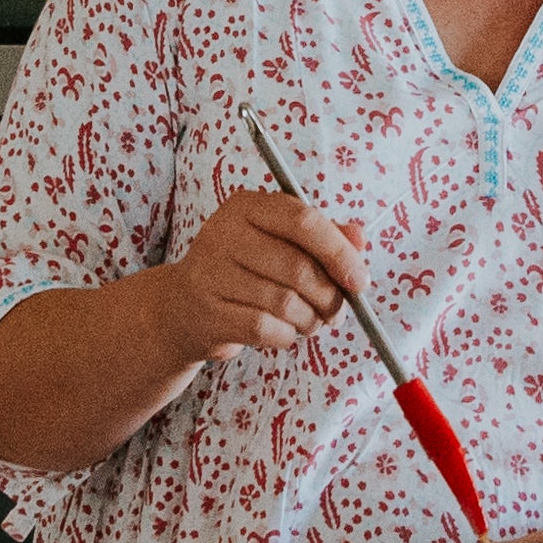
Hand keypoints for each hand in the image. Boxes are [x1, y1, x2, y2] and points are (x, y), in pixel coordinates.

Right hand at [138, 191, 362, 369]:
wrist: (182, 309)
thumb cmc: (244, 271)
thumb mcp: (281, 244)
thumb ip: (323, 237)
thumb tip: (360, 236)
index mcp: (246, 206)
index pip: (303, 220)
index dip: (339, 252)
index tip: (360, 280)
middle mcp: (223, 232)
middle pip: (299, 268)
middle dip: (329, 297)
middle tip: (336, 312)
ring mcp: (211, 273)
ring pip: (286, 303)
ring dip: (310, 320)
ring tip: (308, 322)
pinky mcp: (208, 312)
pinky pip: (267, 329)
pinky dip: (286, 336)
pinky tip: (283, 332)